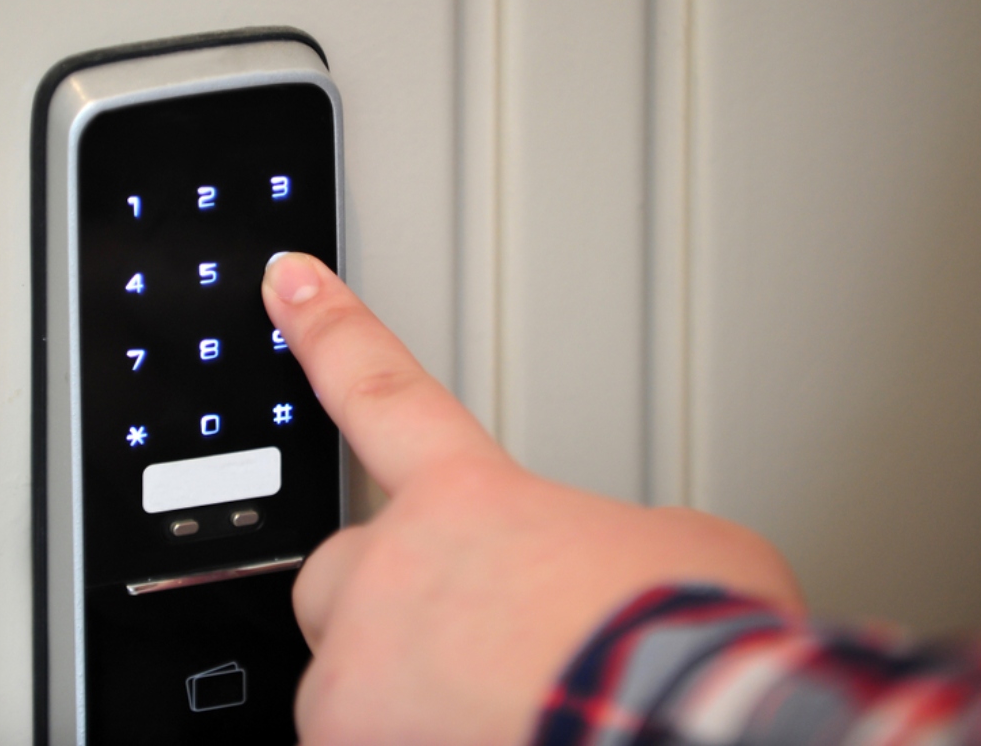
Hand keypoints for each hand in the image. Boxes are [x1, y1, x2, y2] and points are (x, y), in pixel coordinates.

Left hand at [262, 253, 803, 745]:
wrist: (686, 724)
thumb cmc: (691, 646)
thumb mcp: (682, 547)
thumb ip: (608, 539)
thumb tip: (617, 567)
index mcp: (473, 497)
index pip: (381, 388)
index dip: (329, 329)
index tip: (289, 281)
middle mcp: (399, 568)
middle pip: (343, 568)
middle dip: (387, 601)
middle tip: (469, 642)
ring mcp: (364, 665)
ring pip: (346, 675)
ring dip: (404, 695)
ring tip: (497, 713)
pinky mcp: (349, 745)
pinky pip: (356, 743)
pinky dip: (412, 743)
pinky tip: (485, 742)